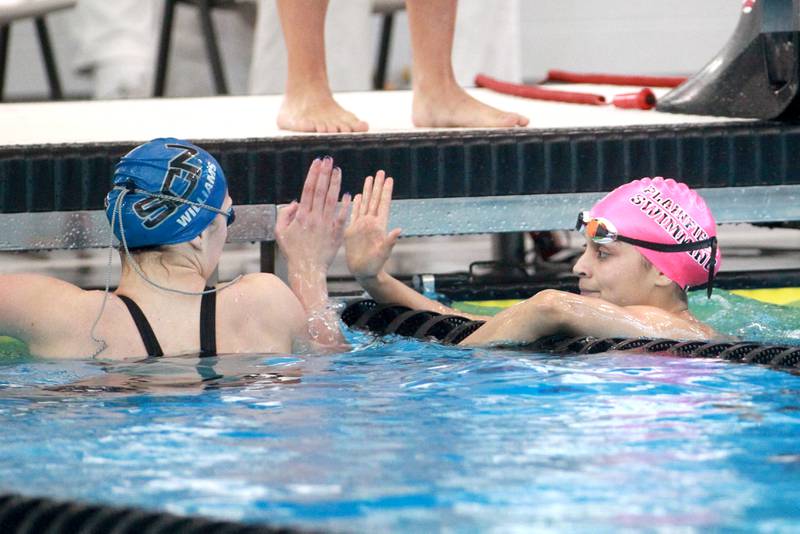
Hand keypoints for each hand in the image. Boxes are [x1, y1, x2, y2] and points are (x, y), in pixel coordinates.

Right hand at [275, 157, 350, 272]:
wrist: (307, 269)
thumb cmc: (293, 251)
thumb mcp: (280, 233)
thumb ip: (285, 214)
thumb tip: (295, 201)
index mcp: (301, 216)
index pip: (308, 189)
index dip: (313, 174)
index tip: (317, 162)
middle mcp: (314, 218)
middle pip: (320, 191)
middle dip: (324, 173)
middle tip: (329, 159)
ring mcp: (326, 225)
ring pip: (331, 200)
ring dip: (335, 184)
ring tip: (338, 170)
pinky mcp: (336, 233)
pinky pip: (341, 217)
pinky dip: (345, 205)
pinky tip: (348, 194)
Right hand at [344, 171, 401, 280]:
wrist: (364, 272)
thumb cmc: (375, 265)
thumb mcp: (383, 253)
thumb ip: (390, 241)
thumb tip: (399, 230)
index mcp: (379, 226)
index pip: (383, 204)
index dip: (386, 191)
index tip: (389, 178)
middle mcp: (371, 223)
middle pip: (374, 200)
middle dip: (377, 185)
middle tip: (380, 171)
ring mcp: (362, 226)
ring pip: (365, 204)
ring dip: (367, 191)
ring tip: (369, 178)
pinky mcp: (352, 231)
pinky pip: (354, 213)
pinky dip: (356, 204)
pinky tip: (357, 195)